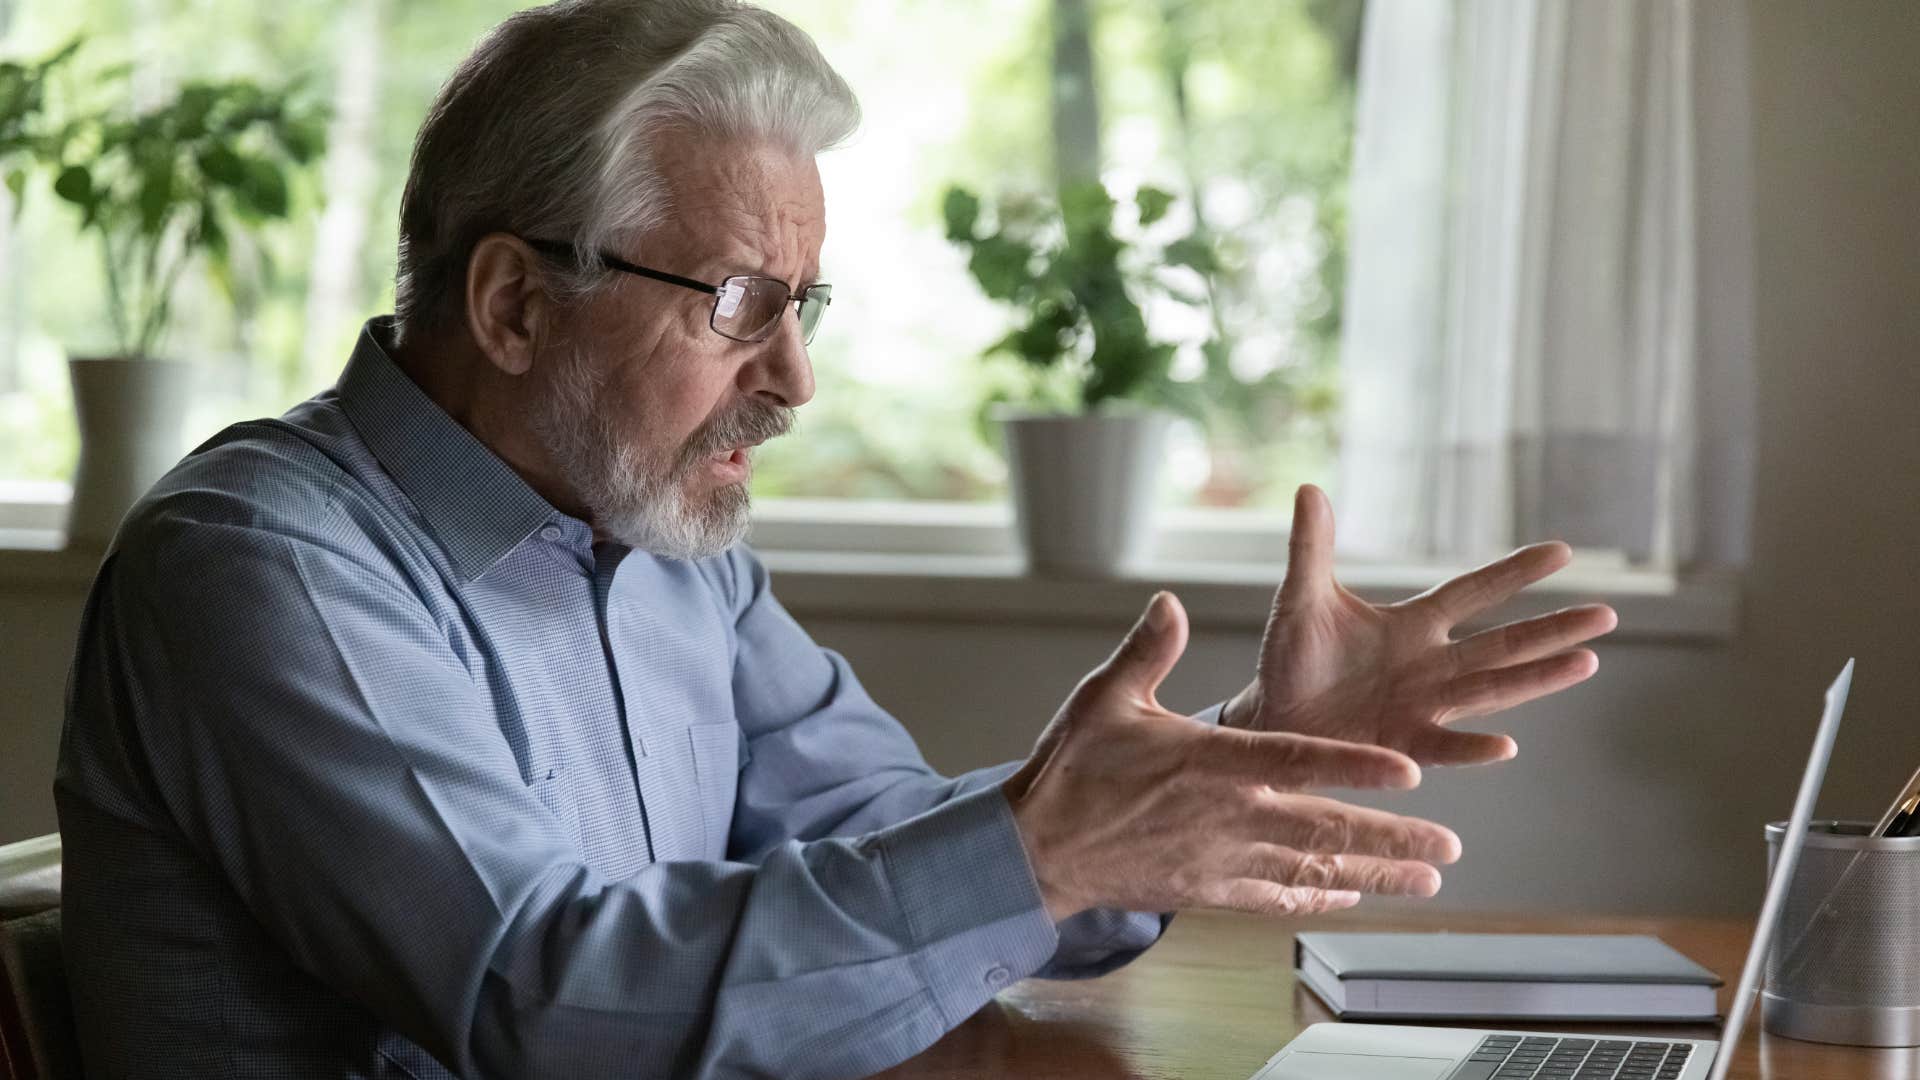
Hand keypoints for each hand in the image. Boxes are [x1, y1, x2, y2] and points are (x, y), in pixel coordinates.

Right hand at [1003, 592, 1461, 921]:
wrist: (1036, 851)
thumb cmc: (1071, 769)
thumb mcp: (1104, 698)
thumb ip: (1149, 651)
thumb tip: (1171, 602)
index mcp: (1211, 764)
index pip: (1298, 763)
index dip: (1357, 768)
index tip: (1410, 772)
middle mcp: (1228, 817)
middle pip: (1325, 830)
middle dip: (1392, 840)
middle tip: (1449, 848)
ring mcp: (1221, 859)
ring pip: (1313, 871)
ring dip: (1373, 876)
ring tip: (1427, 881)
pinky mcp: (1209, 889)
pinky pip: (1276, 896)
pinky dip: (1318, 896)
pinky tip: (1350, 896)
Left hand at [1223, 485, 1617, 765]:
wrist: (1272, 719)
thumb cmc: (1292, 660)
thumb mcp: (1301, 600)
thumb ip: (1311, 549)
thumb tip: (1308, 488)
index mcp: (1411, 626)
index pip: (1473, 593)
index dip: (1513, 573)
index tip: (1563, 551)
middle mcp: (1430, 665)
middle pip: (1503, 644)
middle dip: (1553, 629)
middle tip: (1608, 614)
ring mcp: (1422, 707)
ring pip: (1492, 690)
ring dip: (1538, 678)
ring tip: (1587, 662)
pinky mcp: (1401, 745)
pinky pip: (1443, 747)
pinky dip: (1472, 749)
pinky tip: (1508, 745)